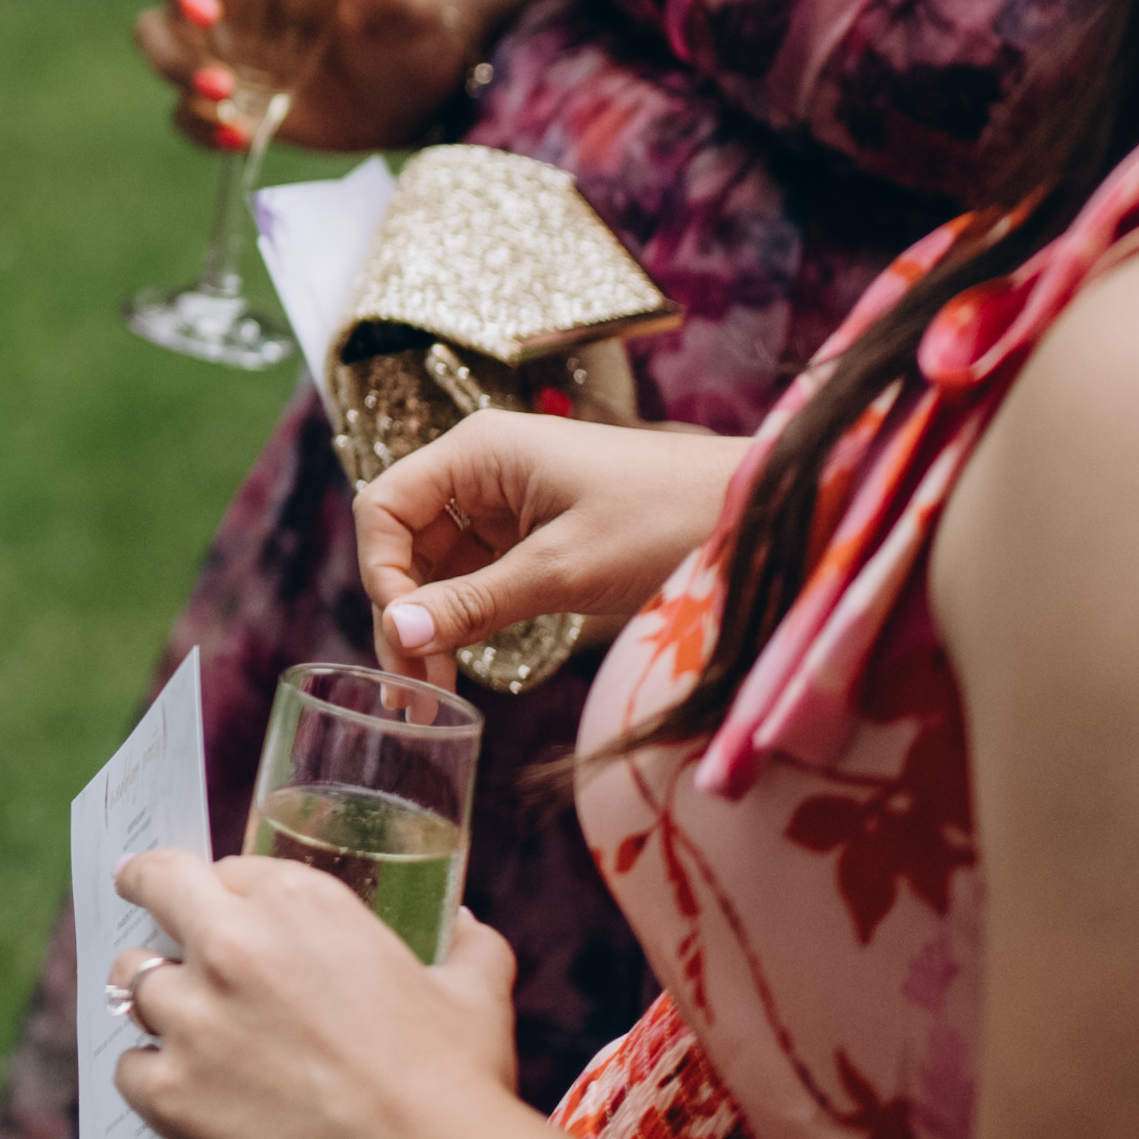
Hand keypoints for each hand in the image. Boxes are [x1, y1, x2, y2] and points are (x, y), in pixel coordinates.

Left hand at [104, 849, 523, 1138]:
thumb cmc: (453, 1083)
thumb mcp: (473, 993)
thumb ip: (468, 947)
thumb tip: (467, 927)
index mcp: (300, 904)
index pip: (229, 871)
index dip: (226, 893)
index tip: (218, 904)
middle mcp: (232, 945)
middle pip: (154, 889)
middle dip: (146, 889)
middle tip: (137, 896)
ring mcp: (192, 1019)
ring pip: (132, 981)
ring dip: (155, 997)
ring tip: (180, 1025)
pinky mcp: (169, 1091)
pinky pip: (129, 1068)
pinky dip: (150, 1077)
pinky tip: (183, 1093)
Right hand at [138, 0, 470, 155]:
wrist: (407, 95)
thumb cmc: (408, 30)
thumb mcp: (409, 8)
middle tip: (209, 18)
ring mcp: (218, 34)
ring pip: (156, 31)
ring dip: (175, 60)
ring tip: (227, 93)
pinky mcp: (220, 87)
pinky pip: (180, 104)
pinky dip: (198, 121)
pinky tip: (240, 135)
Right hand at [356, 413, 747, 686]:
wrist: (757, 516)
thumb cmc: (664, 521)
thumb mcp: (562, 570)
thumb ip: (473, 602)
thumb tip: (395, 632)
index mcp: (479, 452)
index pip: (384, 507)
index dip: (381, 574)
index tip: (405, 637)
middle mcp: (483, 470)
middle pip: (406, 539)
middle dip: (404, 608)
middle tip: (416, 686)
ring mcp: (509, 502)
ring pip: (438, 563)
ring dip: (433, 620)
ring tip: (438, 686)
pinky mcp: (537, 534)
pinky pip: (478, 574)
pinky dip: (468, 616)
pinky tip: (467, 660)